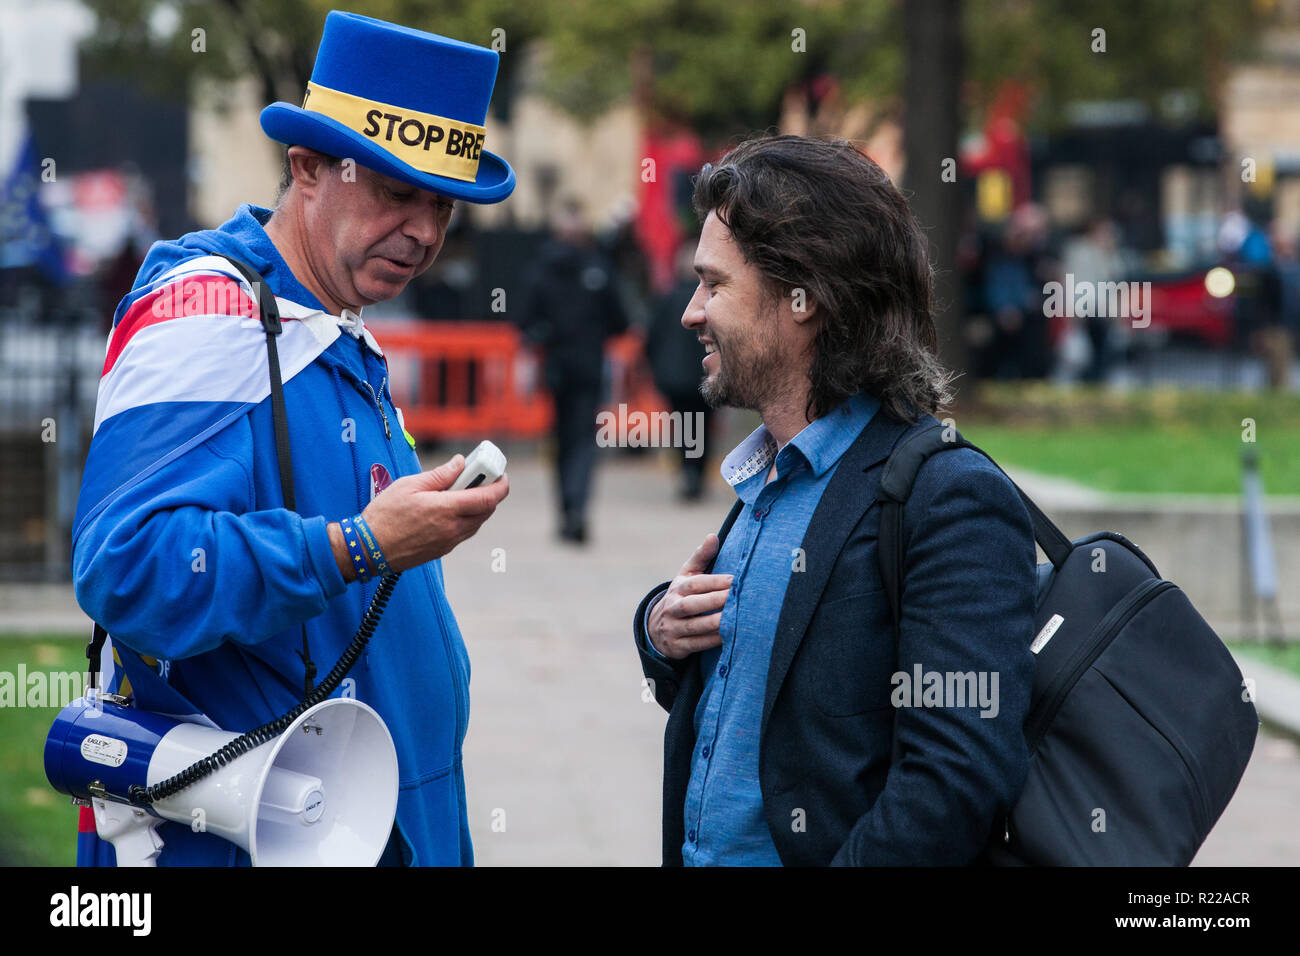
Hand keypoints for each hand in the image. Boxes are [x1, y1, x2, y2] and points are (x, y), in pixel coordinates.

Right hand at [330, 454, 508, 578]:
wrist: (368, 548)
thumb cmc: (384, 515)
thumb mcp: (409, 485)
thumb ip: (440, 475)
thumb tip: (460, 463)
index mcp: (446, 509)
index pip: (487, 498)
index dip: (500, 486)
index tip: (502, 475)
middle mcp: (452, 528)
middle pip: (486, 511)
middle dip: (489, 493)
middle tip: (480, 478)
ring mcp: (448, 542)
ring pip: (476, 523)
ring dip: (477, 507)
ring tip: (462, 491)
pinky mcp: (442, 550)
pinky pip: (463, 532)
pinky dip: (465, 518)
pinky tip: (450, 509)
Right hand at [647, 533, 732, 659]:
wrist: (656, 629)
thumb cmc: (681, 596)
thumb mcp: (686, 576)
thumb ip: (701, 556)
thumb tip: (713, 536)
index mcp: (677, 588)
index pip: (695, 584)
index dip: (715, 581)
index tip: (736, 579)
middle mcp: (672, 608)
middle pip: (693, 604)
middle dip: (716, 600)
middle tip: (738, 597)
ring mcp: (673, 628)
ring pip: (695, 626)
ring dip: (716, 622)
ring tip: (736, 617)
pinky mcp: (677, 647)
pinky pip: (697, 644)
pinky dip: (713, 640)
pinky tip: (730, 635)